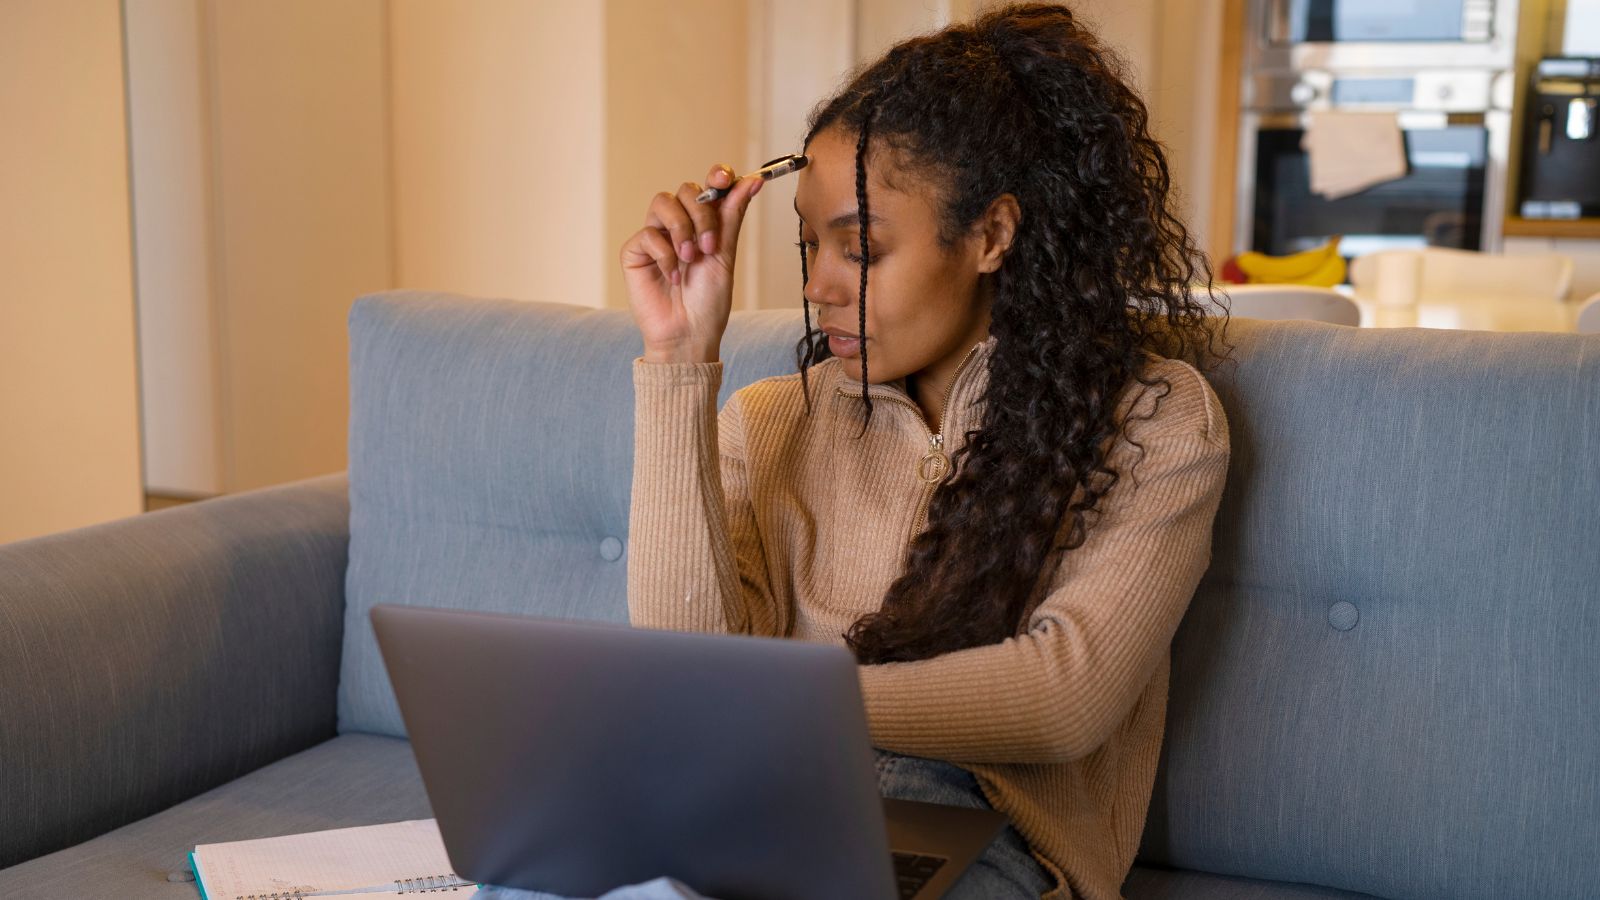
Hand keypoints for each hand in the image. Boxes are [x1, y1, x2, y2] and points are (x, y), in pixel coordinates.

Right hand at [619, 163, 764, 363]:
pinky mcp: (635, 252)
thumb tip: (752, 181)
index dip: (716, 175)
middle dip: (701, 214)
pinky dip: (665, 255)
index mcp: (704, 225)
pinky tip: (673, 276)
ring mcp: (655, 237)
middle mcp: (679, 226)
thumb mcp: (725, 256)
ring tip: (690, 258)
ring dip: (682, 229)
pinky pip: (648, 234)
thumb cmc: (708, 302)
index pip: (707, 187)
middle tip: (710, 246)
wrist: (688, 335)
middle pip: (685, 191)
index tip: (725, 179)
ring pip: (662, 203)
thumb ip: (732, 216)